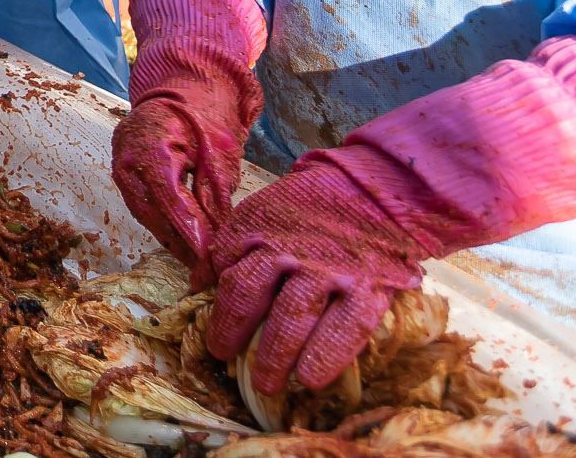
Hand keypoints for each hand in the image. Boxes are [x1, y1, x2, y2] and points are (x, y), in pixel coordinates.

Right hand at [113, 91, 247, 285]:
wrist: (178, 92)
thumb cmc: (203, 118)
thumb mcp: (217, 155)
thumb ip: (213, 197)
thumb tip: (215, 240)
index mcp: (151, 148)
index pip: (170, 203)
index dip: (190, 237)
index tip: (209, 265)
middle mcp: (127, 161)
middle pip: (153, 215)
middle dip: (181, 247)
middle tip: (206, 275)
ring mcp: (120, 168)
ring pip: (146, 215)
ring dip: (172, 240)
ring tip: (198, 264)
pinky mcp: (123, 176)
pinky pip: (143, 207)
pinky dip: (164, 225)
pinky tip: (184, 241)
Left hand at [205, 158, 430, 396]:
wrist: (375, 193)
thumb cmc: (311, 208)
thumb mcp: (262, 213)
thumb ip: (233, 245)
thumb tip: (200, 284)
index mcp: (257, 229)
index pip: (226, 272)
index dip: (216, 309)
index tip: (214, 336)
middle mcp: (288, 249)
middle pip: (250, 295)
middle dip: (233, 333)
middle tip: (226, 359)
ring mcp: (328, 269)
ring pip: (292, 316)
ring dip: (275, 355)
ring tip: (266, 383)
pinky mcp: (367, 287)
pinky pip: (345, 327)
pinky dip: (326, 356)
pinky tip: (310, 379)